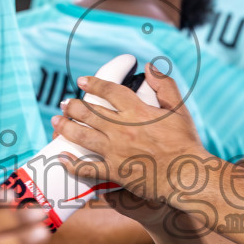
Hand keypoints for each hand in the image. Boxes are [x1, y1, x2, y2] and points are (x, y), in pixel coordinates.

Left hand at [52, 67, 208, 206]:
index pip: (110, 91)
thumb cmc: (186, 144)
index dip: (94, 84)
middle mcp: (122, 129)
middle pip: (90, 112)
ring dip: (66, 127)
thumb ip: (165, 85)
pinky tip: (62, 157)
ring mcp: (116, 150)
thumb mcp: (179, 109)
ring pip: (83, 136)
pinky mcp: (114, 171)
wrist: (187, 175)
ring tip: (57, 122)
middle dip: (73, 105)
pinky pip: (87, 167)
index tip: (82, 81)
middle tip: (64, 103)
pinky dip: (72, 163)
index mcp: (137, 111)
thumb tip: (150, 67)